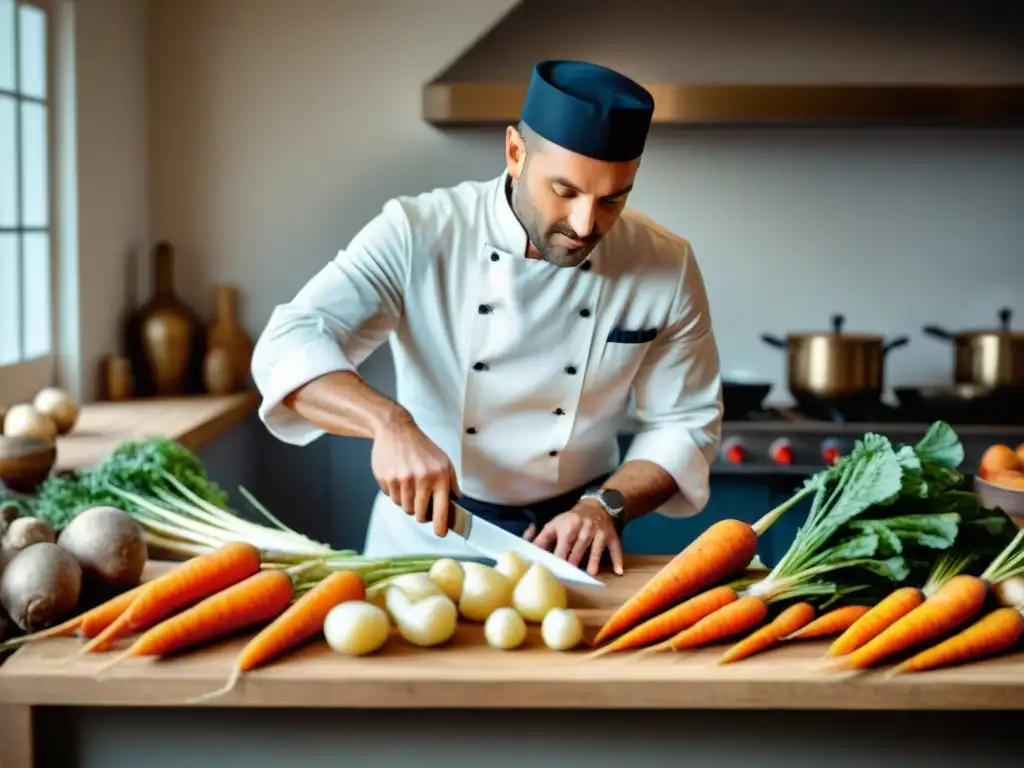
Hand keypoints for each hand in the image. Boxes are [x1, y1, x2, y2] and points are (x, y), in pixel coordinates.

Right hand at [370, 415, 460, 536]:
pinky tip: (398, 477)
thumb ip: (451, 483)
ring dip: (407, 502)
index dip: (440, 526)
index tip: (440, 533)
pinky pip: (391, 498)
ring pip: (405, 508)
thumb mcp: (443, 461)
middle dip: (420, 512)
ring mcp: (402, 479)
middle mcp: (422, 479)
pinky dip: (395, 492)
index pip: (441, 509)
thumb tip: (456, 502)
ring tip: (409, 484)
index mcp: (439, 476)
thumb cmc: (421, 447)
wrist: (395, 429)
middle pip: (419, 514)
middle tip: (420, 500)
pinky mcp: (386, 478)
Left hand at [524, 500, 624, 576]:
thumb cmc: (571, 520)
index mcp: (570, 525)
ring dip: (594, 560)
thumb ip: (542, 539)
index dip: (560, 555)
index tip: (556, 567)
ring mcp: (600, 532)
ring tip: (591, 574)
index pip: (564, 542)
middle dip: (575, 559)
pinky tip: (618, 571)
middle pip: (580, 546)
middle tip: (570, 575)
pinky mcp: (612, 536)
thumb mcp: (555, 524)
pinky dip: (618, 559)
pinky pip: (616, 548)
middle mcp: (586, 527)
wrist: (596, 506)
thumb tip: (530, 553)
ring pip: (597, 547)